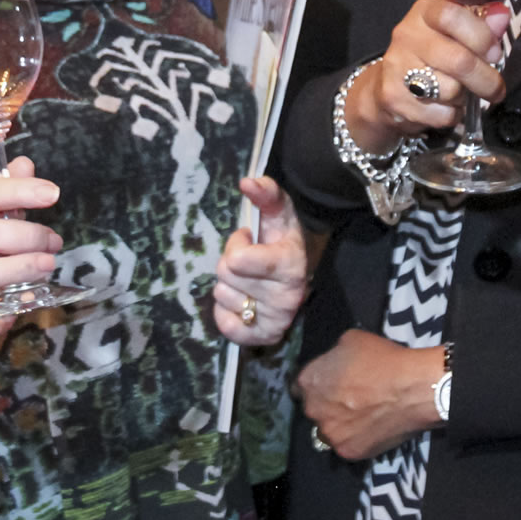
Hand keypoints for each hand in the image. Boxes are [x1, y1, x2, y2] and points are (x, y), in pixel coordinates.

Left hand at [212, 177, 308, 344]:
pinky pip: (225, 326)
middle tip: (250, 261)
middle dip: (231, 262)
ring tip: (249, 280)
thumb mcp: (278, 211)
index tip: (251, 239)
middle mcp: (288, 296)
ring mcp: (277, 319)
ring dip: (229, 286)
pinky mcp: (264, 337)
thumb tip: (246, 182)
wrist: (298, 271)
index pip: (238, 260)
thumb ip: (266, 193)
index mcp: (291, 264)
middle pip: (226, 275)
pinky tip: (243, 302)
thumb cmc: (282, 239)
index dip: (237, 244)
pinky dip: (226, 312)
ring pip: (222, 297)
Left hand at [296, 329, 442, 460]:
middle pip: (315, 409)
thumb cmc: (383, 359)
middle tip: (351, 399)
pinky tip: (373, 427)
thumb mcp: (351, 340)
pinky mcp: (348, 452)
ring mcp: (330, 434)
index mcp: (309, 381)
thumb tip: (335, 364)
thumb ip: (334, 356)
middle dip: (328, 404)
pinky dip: (358, 438)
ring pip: (330, 430)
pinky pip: (348, 444)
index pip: (299, 386)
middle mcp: (313, 411)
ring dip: (341, 423)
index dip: (317, 384)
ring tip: (364, 415)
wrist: (413, 389)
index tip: (330, 383)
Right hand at [342, 0, 512, 155]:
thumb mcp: (454, 31)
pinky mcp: (395, 98)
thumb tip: (501, 15)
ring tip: (458, 90)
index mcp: (424, 12)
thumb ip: (481, 24)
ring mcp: (397, 68)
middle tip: (495, 87)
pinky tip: (444, 104)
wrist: (389, 82)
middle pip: (459, 61)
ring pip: (451, 90)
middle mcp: (407, 36)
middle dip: (486, 79)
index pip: (452, 16)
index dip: (481, 37)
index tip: (495, 53)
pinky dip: (452, 114)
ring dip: (464, 96)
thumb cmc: (430, 53)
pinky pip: (442, 114)